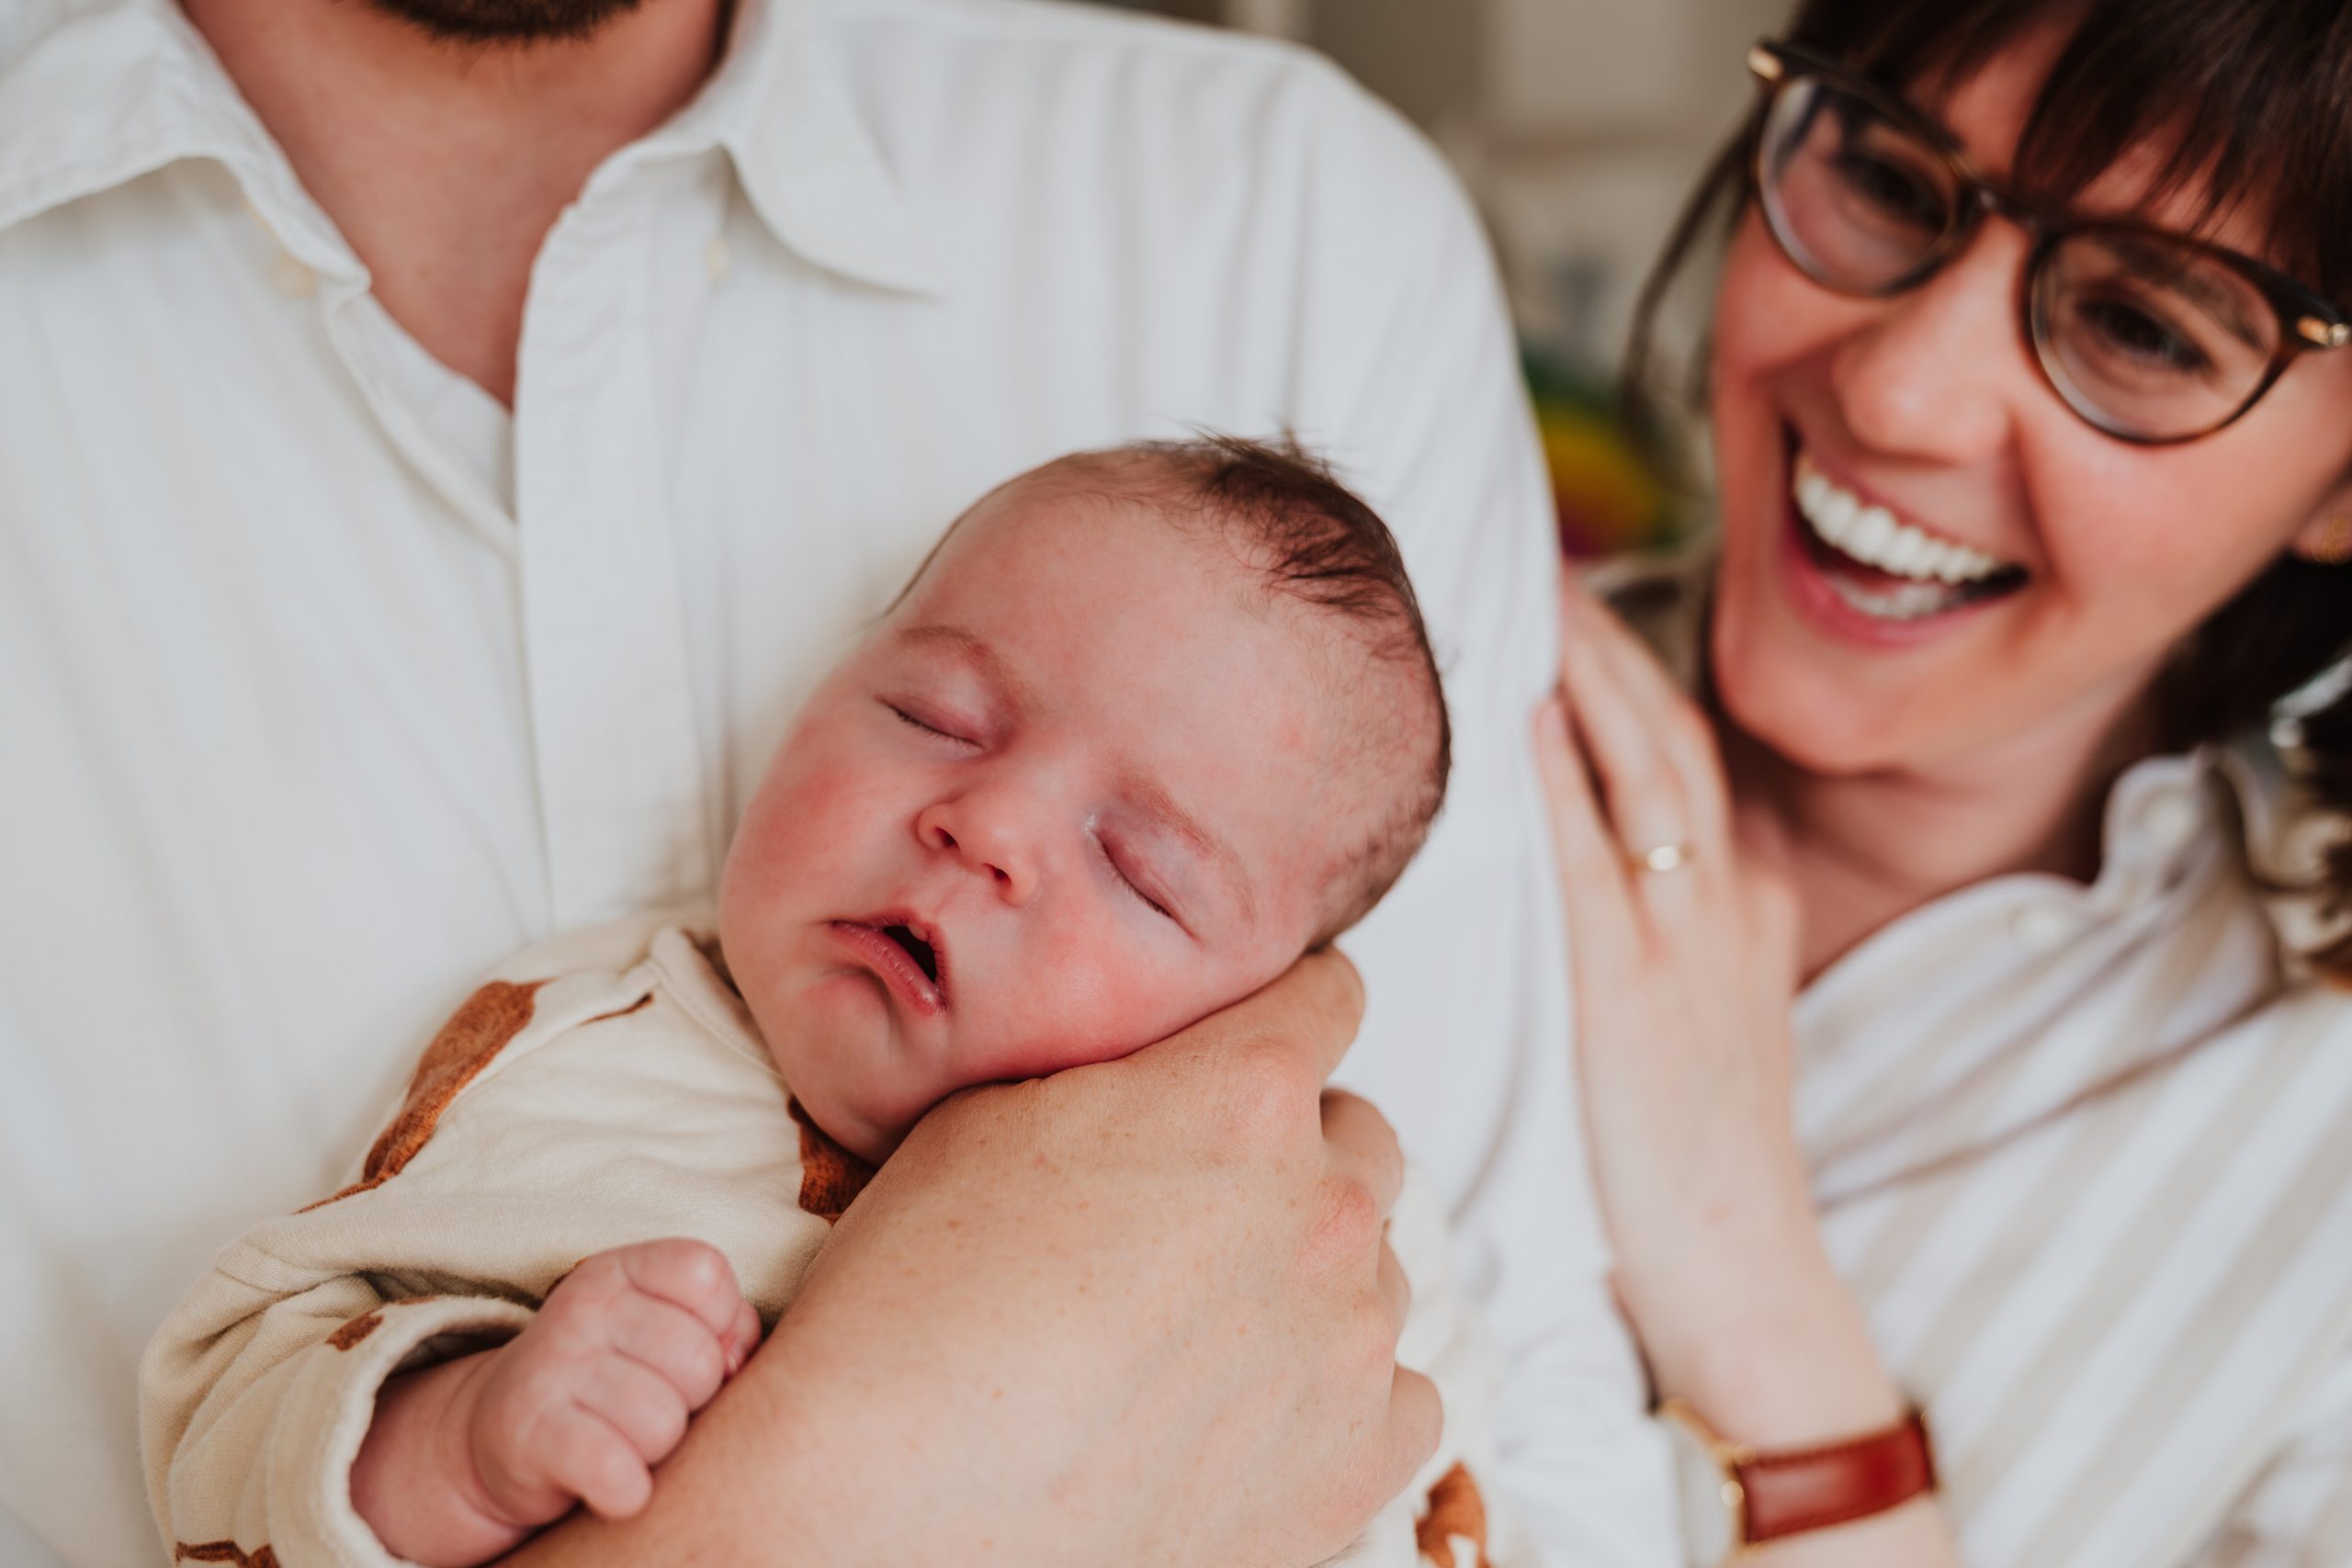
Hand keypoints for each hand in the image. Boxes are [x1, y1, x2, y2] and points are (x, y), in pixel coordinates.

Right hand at [352, 1238, 761, 1567]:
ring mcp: (551, 1367)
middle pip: (700, 1362)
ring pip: (664, 1424)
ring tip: (622, 1439)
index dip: (719, 1322)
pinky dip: (625, 1491)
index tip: (686, 1348)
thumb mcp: (667, 1331)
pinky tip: (611, 1483)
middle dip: (692, 1399)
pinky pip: (616, 1472)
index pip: (707, 1274)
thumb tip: (737, 1361)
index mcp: (620, 1270)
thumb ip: (726, 1329)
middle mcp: (581, 1308)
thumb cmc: (614, 1379)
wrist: (503, 1436)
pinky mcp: (532, 1435)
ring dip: (656, 1449)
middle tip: (650, 1405)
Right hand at [506, 948, 1439, 1567]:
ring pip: (1374, 1265)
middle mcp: (1325, 1206)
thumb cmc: (916, 1313)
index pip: (1330, 997)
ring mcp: (1355, 1338)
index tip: (1258, 1039)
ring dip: (1307, 1273)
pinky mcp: (1362, 1458)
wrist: (891, 1511)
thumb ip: (1118, 1076)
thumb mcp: (987, 1118)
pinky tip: (1249, 1402)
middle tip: (1198, 1201)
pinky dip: (1338, 1391)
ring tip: (1198, 1321)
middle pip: (1359, 1135)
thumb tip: (1154, 1080)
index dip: (1284, 1010)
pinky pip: (1400, 1392)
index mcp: (1244, 1094)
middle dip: (1291, 1151)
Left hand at [1532, 570, 1898, 1442]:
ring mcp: (1688, 943)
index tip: (1572, 600)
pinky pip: (1596, 862)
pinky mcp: (1634, 994)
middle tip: (1541, 561)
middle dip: (1608, 643)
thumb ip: (1678, 938)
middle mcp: (1726, 902)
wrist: (1745, 1273)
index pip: (1688, 754)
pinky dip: (1566, 779)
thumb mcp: (1713, 1024)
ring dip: (1590, 675)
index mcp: (1745, 903)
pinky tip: (1528, 716)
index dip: (1631, 672)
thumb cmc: (1702, 1159)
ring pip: (1647, 771)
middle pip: (1669, 735)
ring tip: (1535, 595)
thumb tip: (1616, 871)